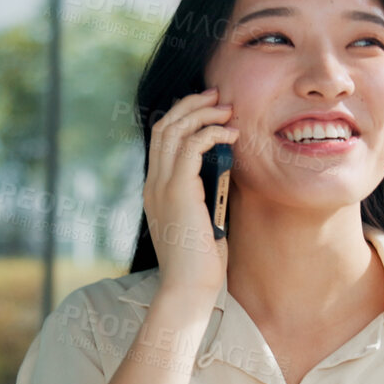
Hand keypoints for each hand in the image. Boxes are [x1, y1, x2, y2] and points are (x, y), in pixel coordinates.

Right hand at [142, 87, 234, 300]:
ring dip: (203, 113)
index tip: (209, 107)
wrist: (189, 288)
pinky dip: (210, 133)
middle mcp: (153, 183)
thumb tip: (225, 171)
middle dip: (192, 104)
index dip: (184, 116)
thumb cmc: (201, 262)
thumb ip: (207, 193)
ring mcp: (162, 186)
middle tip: (218, 95)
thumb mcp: (203, 218)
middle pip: (164, 126)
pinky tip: (230, 134)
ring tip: (227, 109)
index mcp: (156, 189)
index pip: (162, 139)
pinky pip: (190, 148)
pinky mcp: (177, 192)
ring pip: (174, 130)